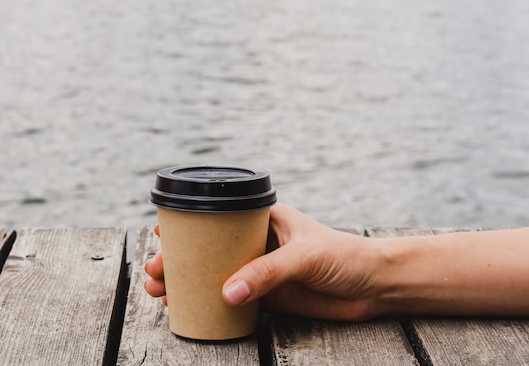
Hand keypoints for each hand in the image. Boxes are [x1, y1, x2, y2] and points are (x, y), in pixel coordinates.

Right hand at [145, 204, 383, 320]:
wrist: (373, 287)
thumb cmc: (346, 256)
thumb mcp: (304, 256)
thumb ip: (268, 272)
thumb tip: (227, 294)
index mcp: (263, 220)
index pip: (218, 218)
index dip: (187, 226)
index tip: (160, 234)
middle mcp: (256, 243)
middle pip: (208, 249)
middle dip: (177, 259)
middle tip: (154, 271)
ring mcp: (259, 270)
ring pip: (213, 274)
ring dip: (185, 282)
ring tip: (159, 292)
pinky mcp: (266, 296)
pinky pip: (229, 299)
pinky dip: (206, 303)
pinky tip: (185, 309)